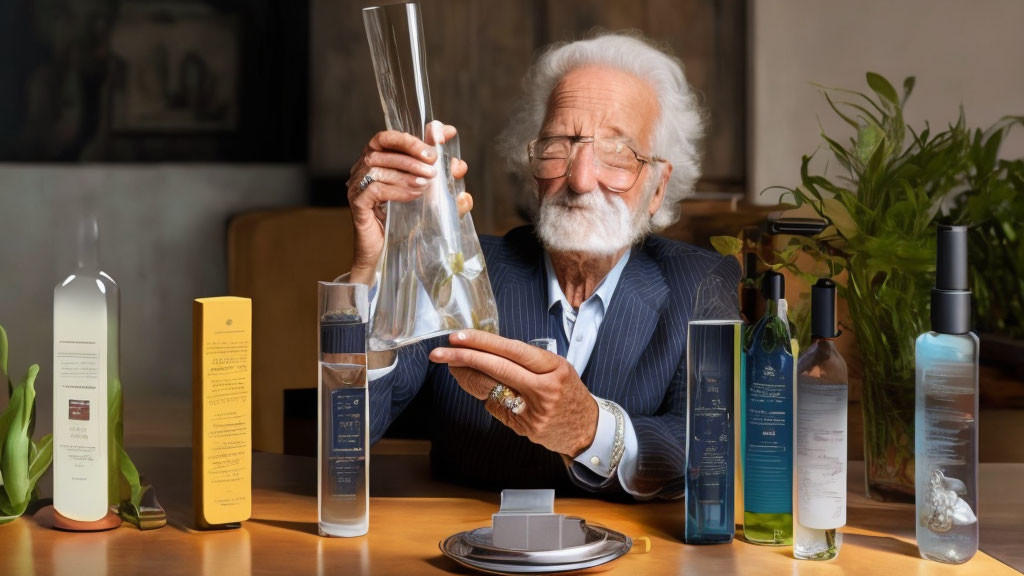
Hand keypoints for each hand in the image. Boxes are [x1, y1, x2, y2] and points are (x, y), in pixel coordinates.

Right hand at [346, 122, 471, 284]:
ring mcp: (358, 185)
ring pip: (378, 165)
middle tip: (434, 166)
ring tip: (426, 184)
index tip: (444, 134)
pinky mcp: (357, 203)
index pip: (391, 137)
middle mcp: (364, 169)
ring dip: (406, 171)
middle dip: (412, 152)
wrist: (386, 257)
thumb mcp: (431, 203)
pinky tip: (414, 196)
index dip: (416, 134)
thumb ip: (445, 186)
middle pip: (383, 146)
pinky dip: (397, 189)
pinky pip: (374, 188)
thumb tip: (460, 167)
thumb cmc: (405, 227)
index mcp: (379, 162)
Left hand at [428, 330, 598, 457]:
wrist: (586, 429)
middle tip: (441, 352)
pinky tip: (483, 388)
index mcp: (554, 367)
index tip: (460, 337)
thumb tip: (485, 350)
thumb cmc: (569, 393)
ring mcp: (534, 411)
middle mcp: (544, 388)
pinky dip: (486, 396)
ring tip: (451, 364)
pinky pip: (496, 407)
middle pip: (497, 368)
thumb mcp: (557, 369)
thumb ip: (526, 360)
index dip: (483, 342)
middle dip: (464, 358)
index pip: (513, 350)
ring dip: (466, 376)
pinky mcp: (525, 428)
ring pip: (491, 389)